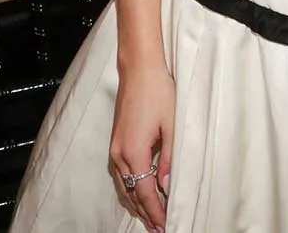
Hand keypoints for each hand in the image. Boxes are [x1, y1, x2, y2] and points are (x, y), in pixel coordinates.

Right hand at [109, 63, 174, 231]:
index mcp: (134, 152)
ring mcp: (116, 149)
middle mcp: (120, 155)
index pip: (145, 192)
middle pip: (132, 194)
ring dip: (137, 204)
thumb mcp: (171, 126)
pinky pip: (122, 175)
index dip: (156, 212)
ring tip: (151, 219)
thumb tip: (167, 187)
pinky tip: (139, 194)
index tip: (165, 226)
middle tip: (160, 229)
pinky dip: (131, 189)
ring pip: (124, 187)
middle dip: (146, 214)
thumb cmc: (159, 93)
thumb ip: (169, 159)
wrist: (139, 70)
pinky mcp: (116, 143)